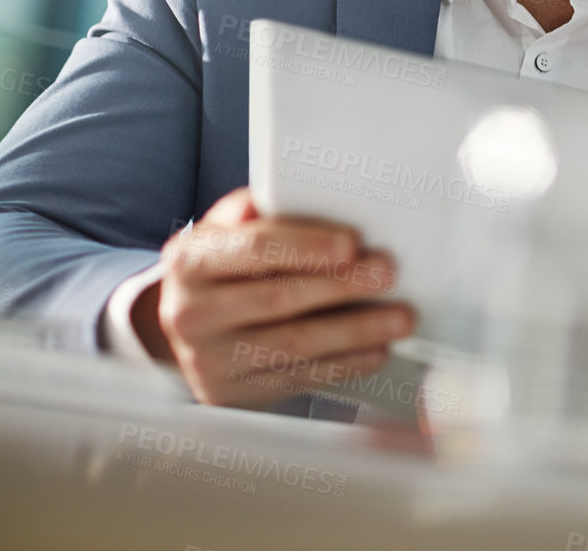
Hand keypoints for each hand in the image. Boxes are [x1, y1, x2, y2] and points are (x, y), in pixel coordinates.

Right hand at [135, 187, 415, 407]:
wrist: (188, 325)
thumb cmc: (222, 266)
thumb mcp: (227, 228)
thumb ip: (258, 209)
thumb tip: (295, 193)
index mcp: (191, 261)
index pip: (253, 248)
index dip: (306, 246)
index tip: (352, 244)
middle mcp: (190, 313)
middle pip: (279, 299)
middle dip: (342, 286)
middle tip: (388, 274)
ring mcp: (207, 360)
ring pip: (294, 346)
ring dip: (356, 332)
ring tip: (400, 318)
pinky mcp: (231, 393)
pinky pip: (298, 379)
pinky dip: (345, 364)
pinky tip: (377, 349)